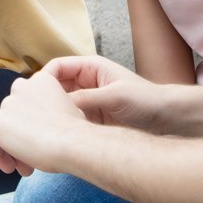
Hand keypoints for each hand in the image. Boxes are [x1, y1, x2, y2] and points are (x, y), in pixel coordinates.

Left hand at [0, 69, 91, 176]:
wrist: (72, 142)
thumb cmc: (76, 132)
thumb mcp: (68, 111)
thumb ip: (50, 110)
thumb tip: (41, 127)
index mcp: (41, 79)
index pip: (28, 101)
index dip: (34, 122)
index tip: (44, 138)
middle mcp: (21, 86)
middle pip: (15, 115)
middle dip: (23, 136)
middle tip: (35, 156)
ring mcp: (7, 104)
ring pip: (4, 129)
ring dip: (14, 148)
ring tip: (27, 168)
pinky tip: (12, 168)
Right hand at [45, 55, 163, 130]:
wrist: (167, 118)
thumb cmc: (146, 99)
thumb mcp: (114, 96)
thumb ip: (86, 98)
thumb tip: (59, 104)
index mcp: (90, 67)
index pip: (58, 67)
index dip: (44, 78)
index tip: (35, 94)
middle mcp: (86, 82)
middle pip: (56, 87)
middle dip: (45, 99)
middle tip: (36, 115)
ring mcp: (88, 101)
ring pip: (62, 105)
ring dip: (55, 114)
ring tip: (45, 126)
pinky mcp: (92, 118)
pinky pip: (72, 119)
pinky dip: (65, 126)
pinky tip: (60, 136)